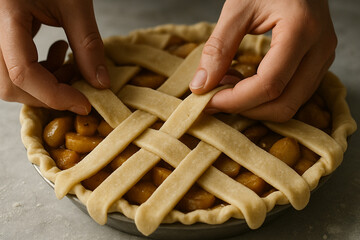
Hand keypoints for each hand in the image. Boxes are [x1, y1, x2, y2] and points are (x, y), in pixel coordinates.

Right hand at [0, 0, 109, 114]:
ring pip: (8, 80)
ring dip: (44, 84)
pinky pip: (13, 67)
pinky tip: (58, 52)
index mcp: (5, 13)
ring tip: (69, 61)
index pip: (23, 72)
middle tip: (78, 83)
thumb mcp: (75, 3)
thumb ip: (88, 45)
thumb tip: (100, 84)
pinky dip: (39, 71)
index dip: (55, 95)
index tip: (84, 104)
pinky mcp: (1, 36)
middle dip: (48, 94)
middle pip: (9, 84)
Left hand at [190, 0, 336, 121]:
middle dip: (246, 109)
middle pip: (284, 104)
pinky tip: (245, 83)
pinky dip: (266, 98)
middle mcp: (320, 48)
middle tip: (215, 98)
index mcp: (301, 29)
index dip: (236, 100)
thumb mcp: (238, 8)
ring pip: (291, 105)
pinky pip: (294, 95)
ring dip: (255, 106)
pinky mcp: (318, 63)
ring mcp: (323, 58)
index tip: (208, 101)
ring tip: (228, 88)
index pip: (269, 84)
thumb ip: (218, 48)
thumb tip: (201, 86)